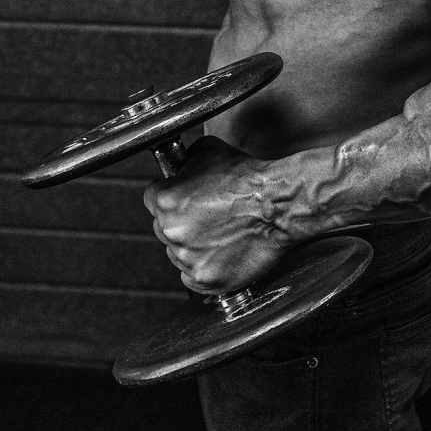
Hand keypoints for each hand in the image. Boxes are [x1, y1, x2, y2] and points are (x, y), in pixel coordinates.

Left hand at [143, 136, 291, 292]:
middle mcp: (172, 231)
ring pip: (177, 253)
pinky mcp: (206, 280)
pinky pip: (192, 277)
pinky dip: (203, 268)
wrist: (278, 204)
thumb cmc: (248, 177)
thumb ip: (183, 160)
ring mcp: (188, 258)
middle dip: (180, 221)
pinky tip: (221, 252)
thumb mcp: (208, 150)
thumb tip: (178, 165)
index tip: (183, 199)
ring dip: (192, 245)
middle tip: (206, 215)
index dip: (169, 196)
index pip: (152, 199)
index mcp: (166, 199)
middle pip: (162, 227)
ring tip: (220, 232)